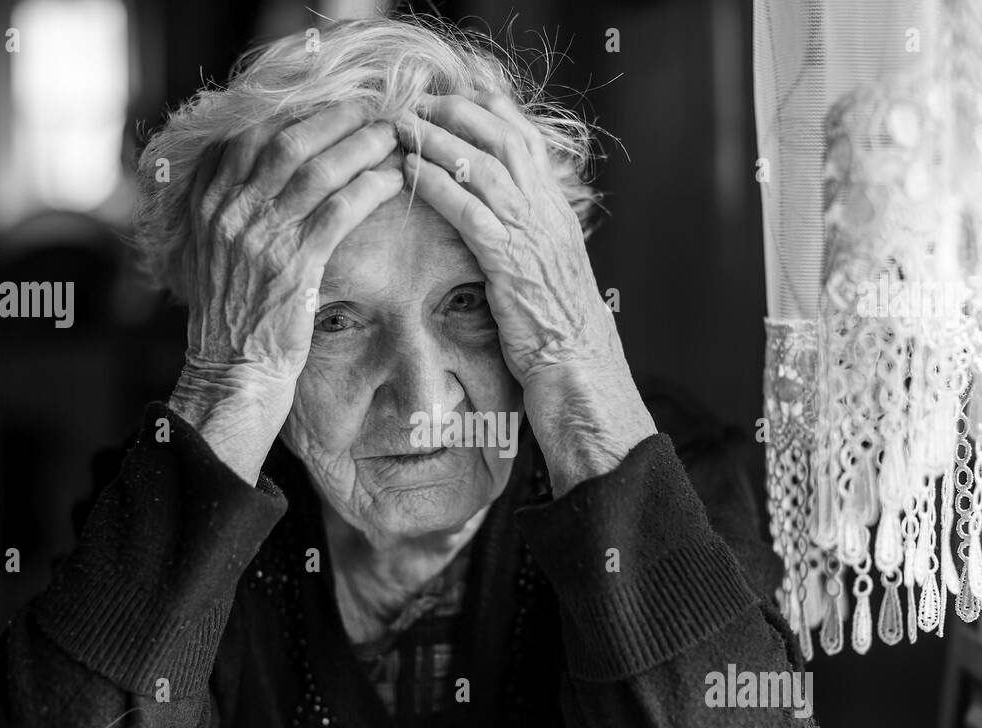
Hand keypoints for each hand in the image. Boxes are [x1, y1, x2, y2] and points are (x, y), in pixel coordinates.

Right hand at [169, 104, 402, 484]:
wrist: (233, 372)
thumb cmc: (236, 312)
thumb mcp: (220, 249)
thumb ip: (236, 204)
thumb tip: (270, 166)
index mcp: (209, 200)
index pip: (253, 133)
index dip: (299, 111)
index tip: (336, 101)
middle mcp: (229, 211)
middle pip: (289, 140)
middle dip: (338, 118)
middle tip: (377, 108)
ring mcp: (259, 238)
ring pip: (318, 170)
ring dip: (363, 147)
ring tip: (395, 137)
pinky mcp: (292, 267)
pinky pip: (339, 212)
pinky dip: (370, 189)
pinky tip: (395, 180)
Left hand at [394, 94, 655, 495]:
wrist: (581, 374)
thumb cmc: (560, 335)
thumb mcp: (548, 275)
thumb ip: (527, 242)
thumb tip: (500, 229)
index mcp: (556, 212)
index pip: (525, 141)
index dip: (487, 112)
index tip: (451, 98)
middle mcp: (548, 213)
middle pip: (503, 137)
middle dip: (457, 111)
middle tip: (414, 102)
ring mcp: (533, 235)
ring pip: (483, 166)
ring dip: (438, 139)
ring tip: (400, 125)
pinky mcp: (512, 263)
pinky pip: (470, 211)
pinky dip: (437, 185)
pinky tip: (407, 171)